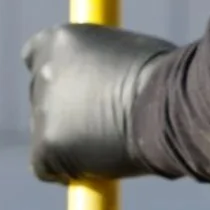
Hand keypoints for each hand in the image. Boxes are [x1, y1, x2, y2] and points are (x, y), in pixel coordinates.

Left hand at [22, 23, 174, 182]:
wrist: (172, 104)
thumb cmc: (167, 75)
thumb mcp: (131, 52)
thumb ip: (105, 64)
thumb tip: (106, 81)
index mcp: (61, 40)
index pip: (38, 55)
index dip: (60, 72)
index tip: (79, 84)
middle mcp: (44, 71)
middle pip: (41, 95)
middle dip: (65, 108)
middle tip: (101, 121)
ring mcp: (42, 111)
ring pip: (47, 132)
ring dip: (70, 138)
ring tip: (115, 139)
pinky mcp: (45, 149)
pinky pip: (48, 167)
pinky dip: (71, 169)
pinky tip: (103, 163)